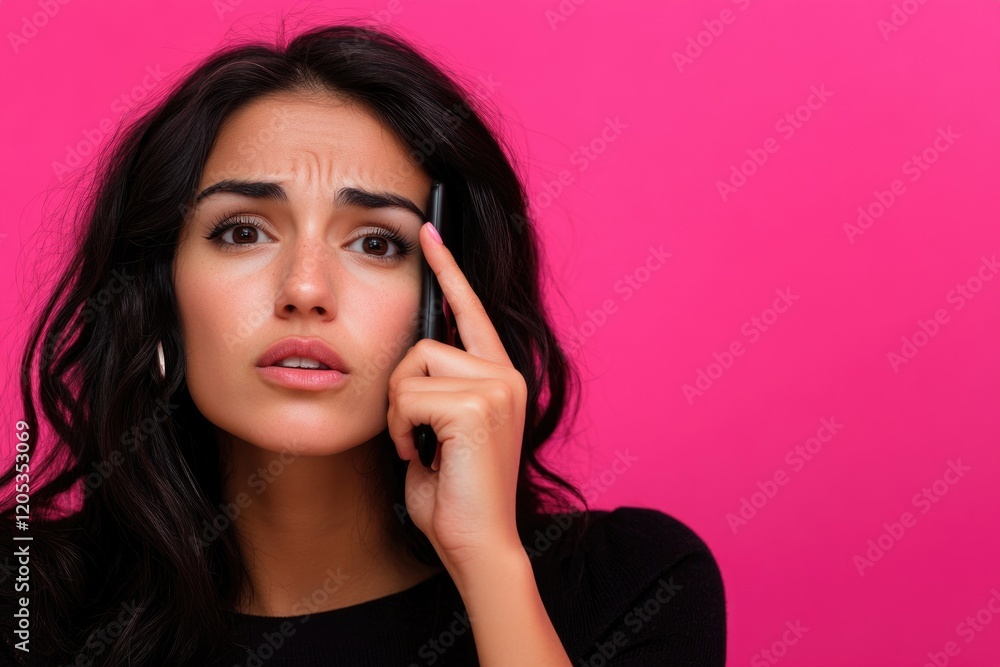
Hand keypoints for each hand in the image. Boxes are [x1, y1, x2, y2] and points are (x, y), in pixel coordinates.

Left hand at [386, 222, 527, 576]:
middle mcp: (506, 373)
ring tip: (421, 449)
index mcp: (499, 376)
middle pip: (422, 344)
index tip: (428, 229)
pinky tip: (425, 457)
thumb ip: (432, 389)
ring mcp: (498, 386)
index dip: (447, 268)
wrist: (478, 544)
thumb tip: (406, 363)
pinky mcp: (480, 404)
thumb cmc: (453, 494)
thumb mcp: (439, 430)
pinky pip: (409, 395)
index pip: (470, 310)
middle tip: (413, 437)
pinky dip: (403, 430)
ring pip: (412, 366)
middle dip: (399, 391)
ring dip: (400, 413)